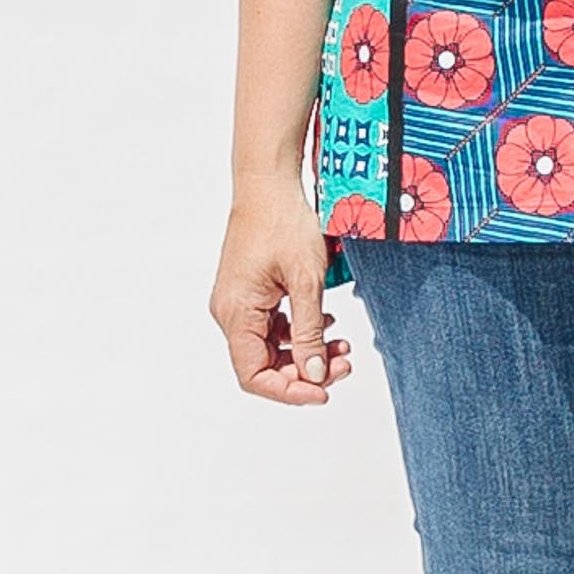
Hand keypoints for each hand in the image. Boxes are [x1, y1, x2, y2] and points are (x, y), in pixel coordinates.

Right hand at [209, 180, 353, 404]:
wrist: (269, 183)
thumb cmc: (284, 222)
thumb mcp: (306, 279)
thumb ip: (309, 331)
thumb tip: (315, 373)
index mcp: (236, 313)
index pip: (254, 376)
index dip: (289, 390)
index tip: (324, 390)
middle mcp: (229, 312)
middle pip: (263, 364)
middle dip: (305, 369)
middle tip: (344, 362)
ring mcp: (237, 301)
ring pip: (269, 346)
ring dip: (304, 350)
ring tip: (342, 345)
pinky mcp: (248, 290)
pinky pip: (270, 325)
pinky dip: (297, 330)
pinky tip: (325, 322)